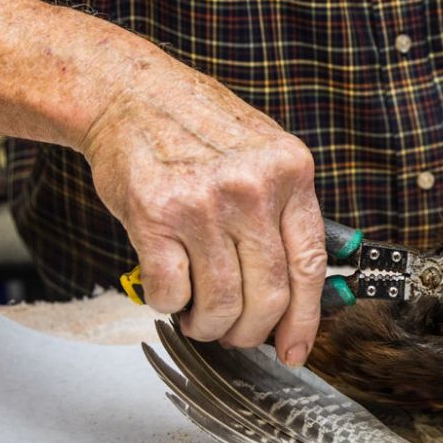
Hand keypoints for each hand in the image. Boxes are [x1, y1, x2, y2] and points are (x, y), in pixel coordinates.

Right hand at [78, 55, 327, 364]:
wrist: (131, 92)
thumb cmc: (197, 126)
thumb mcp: (263, 152)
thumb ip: (284, 208)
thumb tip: (301, 287)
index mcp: (290, 172)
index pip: (310, 265)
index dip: (305, 319)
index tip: (295, 349)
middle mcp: (253, 188)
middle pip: (268, 294)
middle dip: (250, 331)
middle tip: (234, 334)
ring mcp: (205, 202)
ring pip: (221, 303)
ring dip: (208, 326)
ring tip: (199, 318)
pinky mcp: (156, 215)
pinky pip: (172, 292)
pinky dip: (169, 306)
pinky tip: (168, 292)